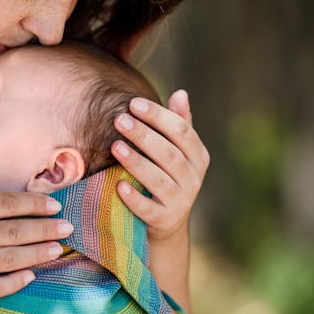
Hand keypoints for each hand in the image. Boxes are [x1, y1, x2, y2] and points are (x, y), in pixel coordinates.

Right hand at [0, 183, 71, 306]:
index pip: (3, 203)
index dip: (31, 204)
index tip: (52, 204)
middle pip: (14, 230)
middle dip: (45, 228)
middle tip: (68, 226)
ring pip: (10, 258)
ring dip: (39, 253)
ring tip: (59, 249)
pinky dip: (15, 281)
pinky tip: (31, 275)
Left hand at [111, 89, 209, 240]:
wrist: (166, 221)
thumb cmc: (168, 174)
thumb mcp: (177, 150)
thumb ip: (178, 123)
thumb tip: (180, 93)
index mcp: (198, 156)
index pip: (181, 131)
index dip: (158, 116)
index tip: (133, 103)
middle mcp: (193, 178)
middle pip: (169, 153)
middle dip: (143, 135)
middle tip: (119, 119)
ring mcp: (180, 201)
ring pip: (159, 180)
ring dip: (136, 163)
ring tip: (115, 146)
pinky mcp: (164, 219)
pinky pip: (149, 209)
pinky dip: (134, 198)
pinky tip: (118, 185)